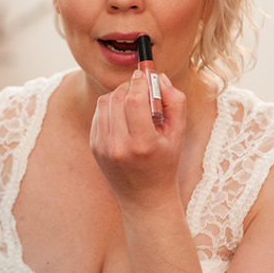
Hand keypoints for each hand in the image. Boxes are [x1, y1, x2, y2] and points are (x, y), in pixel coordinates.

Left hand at [90, 70, 185, 208]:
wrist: (144, 198)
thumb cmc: (165, 164)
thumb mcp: (178, 134)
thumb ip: (175, 102)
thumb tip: (159, 77)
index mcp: (143, 143)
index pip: (134, 100)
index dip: (139, 81)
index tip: (145, 74)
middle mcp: (119, 146)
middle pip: (117, 98)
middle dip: (130, 86)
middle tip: (141, 88)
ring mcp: (103, 148)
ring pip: (104, 103)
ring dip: (118, 95)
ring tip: (133, 102)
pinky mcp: (94, 147)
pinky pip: (98, 114)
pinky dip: (110, 108)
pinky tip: (123, 116)